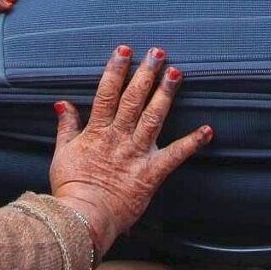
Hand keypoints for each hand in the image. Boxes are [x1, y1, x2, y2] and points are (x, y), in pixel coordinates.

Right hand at [47, 47, 208, 252]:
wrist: (83, 218)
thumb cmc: (71, 188)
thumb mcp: (62, 153)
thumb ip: (66, 126)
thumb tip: (62, 103)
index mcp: (97, 132)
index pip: (107, 93)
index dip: (116, 70)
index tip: (124, 51)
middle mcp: (119, 138)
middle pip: (133, 99)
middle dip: (145, 73)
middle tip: (157, 52)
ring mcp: (137, 154)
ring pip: (153, 117)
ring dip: (165, 94)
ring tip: (175, 73)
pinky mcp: (151, 172)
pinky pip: (175, 155)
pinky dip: (192, 142)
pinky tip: (208, 130)